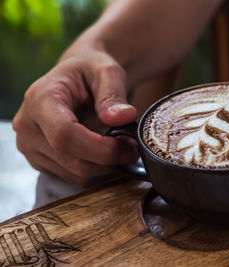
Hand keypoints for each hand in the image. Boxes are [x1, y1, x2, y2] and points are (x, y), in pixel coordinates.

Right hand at [12, 45, 137, 186]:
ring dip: (106, 168)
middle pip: (72, 161)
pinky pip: (74, 178)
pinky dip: (98, 171)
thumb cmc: (90, 70)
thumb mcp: (107, 71)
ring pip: (76, 175)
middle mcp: (28, 126)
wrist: (75, 76)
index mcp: (40, 99)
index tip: (129, 146)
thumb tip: (124, 118)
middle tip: (134, 148)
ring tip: (122, 148)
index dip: (101, 148)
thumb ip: (114, 94)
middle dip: (110, 161)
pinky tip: (108, 154)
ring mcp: (30, 147)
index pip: (65, 136)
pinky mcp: (41, 160)